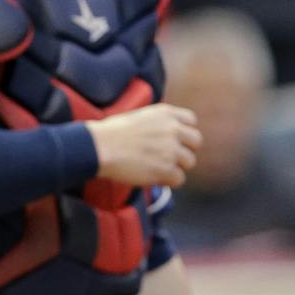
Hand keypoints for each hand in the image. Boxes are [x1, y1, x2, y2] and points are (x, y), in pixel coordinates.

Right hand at [86, 103, 200, 187]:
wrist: (99, 147)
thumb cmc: (111, 134)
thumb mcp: (138, 117)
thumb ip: (158, 123)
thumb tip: (168, 136)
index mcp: (165, 113)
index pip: (191, 120)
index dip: (184, 132)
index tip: (174, 140)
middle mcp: (172, 129)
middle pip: (196, 142)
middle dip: (184, 150)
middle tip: (168, 157)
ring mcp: (171, 149)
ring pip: (189, 162)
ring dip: (175, 166)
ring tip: (156, 167)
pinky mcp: (166, 169)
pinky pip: (179, 179)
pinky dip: (168, 181)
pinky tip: (153, 177)